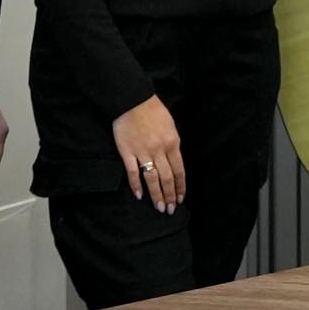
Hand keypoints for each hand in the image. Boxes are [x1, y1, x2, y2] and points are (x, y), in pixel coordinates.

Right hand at [113, 95, 185, 212]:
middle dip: (170, 196)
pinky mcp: (127, 151)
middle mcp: (160, 150)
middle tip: (170, 209)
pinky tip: (139, 196)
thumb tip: (174, 162)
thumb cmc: (153, 111)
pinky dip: (136, 185)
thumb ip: (172, 145)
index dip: (180, 187)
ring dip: (156, 195)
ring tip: (159, 207)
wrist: (132, 99)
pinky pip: (132, 172)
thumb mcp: (170, 126)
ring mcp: (143, 151)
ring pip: (152, 178)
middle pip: (167, 178)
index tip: (181, 199)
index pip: (179, 171)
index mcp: (173, 143)